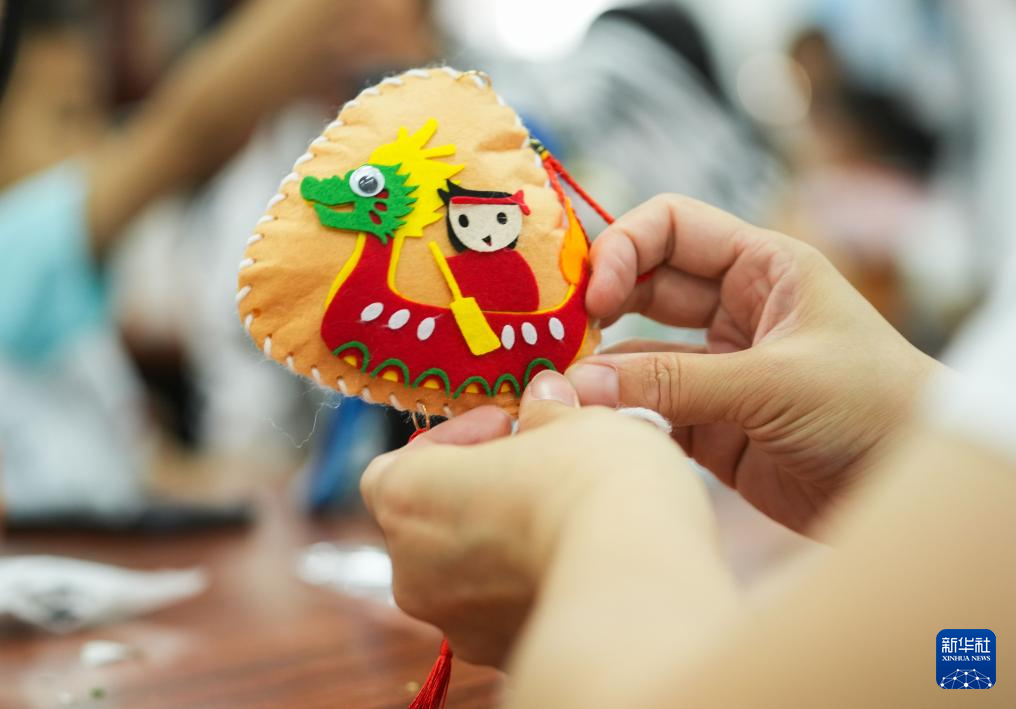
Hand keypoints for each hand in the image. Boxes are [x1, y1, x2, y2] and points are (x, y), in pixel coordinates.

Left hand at [360, 372, 706, 666]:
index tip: (508, 426)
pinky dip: (532, 589)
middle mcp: (412, 571)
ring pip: (472, 573)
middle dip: (484, 493)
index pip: (402, 463)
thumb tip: (544, 403)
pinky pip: (506, 613)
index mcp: (405, 498)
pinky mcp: (501, 660)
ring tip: (570, 518)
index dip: (456, 439)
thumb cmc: (590, 483)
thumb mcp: (571, 421)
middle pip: (436, 521)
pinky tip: (583, 564)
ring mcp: (456, 626)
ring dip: (508, 544)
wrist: (639, 584)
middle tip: (542, 468)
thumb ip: (545, 413)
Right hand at [568, 195, 940, 533]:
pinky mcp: (708, 425)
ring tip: (563, 394)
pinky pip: (648, 410)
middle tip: (555, 338)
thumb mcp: (775, 382)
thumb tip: (578, 387)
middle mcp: (733, 311)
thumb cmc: (874, 408)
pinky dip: (619, 419)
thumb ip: (674, 383)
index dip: (624, 248)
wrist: (909, 490)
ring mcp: (716, 369)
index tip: (594, 297)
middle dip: (598, 307)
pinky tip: (591, 430)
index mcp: (762, 269)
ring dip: (602, 373)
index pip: (672, 227)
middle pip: (643, 288)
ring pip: (638, 355)